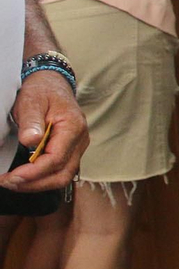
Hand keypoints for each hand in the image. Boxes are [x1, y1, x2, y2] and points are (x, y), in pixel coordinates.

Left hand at [1, 70, 87, 191]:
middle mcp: (80, 140)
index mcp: (73, 127)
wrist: (52, 84)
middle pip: (62, 174)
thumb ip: (31, 122)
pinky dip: (41, 179)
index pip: (57, 159)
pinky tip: (24, 177)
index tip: (11, 176)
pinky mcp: (70, 151)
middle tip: (9, 182)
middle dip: (35, 183)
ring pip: (62, 176)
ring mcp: (77, 147)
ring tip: (13, 182)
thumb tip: (30, 142)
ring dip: (37, 184)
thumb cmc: (42, 91)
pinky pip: (60, 171)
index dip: (34, 172)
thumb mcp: (31, 101)